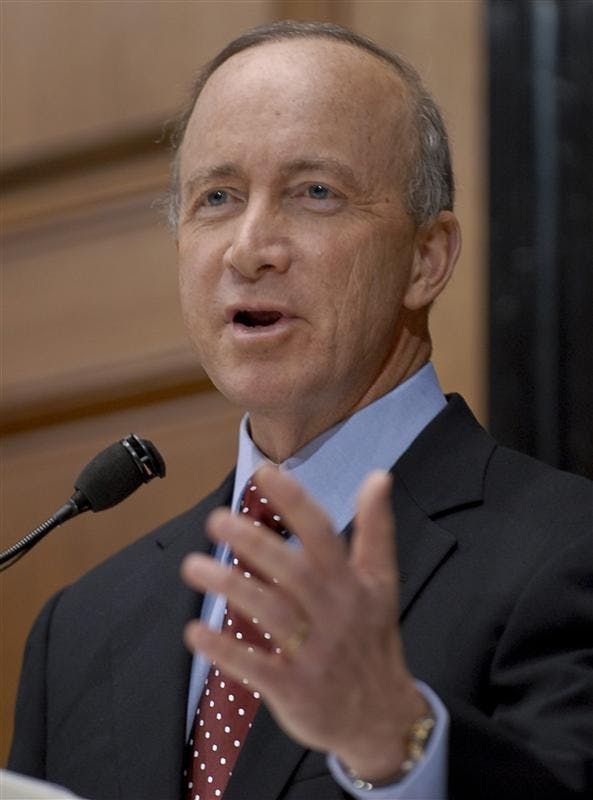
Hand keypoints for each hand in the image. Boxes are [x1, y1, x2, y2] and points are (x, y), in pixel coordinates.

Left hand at [181, 466, 426, 782]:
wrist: (382, 717)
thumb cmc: (372, 637)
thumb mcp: (381, 582)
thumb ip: (376, 529)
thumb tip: (379, 475)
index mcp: (354, 583)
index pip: (324, 534)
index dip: (295, 502)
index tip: (264, 472)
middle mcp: (336, 613)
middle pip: (293, 571)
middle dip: (254, 542)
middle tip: (216, 520)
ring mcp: (316, 653)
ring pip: (272, 613)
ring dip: (231, 587)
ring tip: (193, 567)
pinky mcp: (295, 690)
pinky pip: (256, 668)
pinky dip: (225, 651)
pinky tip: (195, 631)